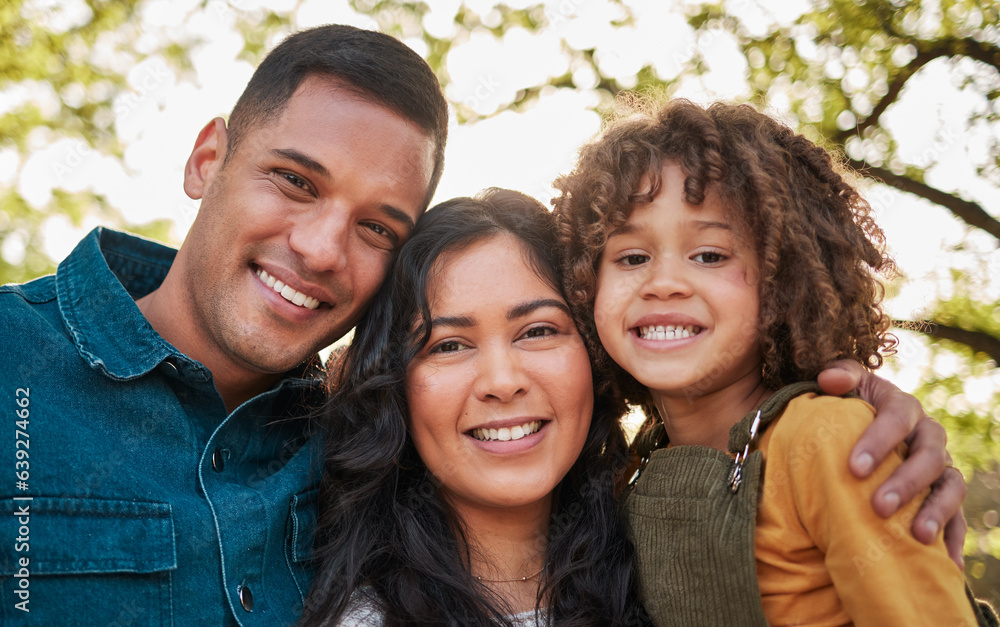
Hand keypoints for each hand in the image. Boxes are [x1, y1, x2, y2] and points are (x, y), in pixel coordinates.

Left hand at [817, 359, 966, 568]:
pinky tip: (946, 564)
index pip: (898, 418)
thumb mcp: (844, 387)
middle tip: (878, 506)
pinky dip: (953, 540)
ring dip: (936, 512)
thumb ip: (839, 376)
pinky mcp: (945, 496)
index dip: (879, 441)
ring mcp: (941, 468)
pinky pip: (958, 518)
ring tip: (918, 536)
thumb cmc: (847, 410)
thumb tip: (827, 379)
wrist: (858, 433)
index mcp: (903, 407)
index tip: (854, 468)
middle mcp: (928, 436)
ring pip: (950, 487)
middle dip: (905, 482)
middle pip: (929, 457)